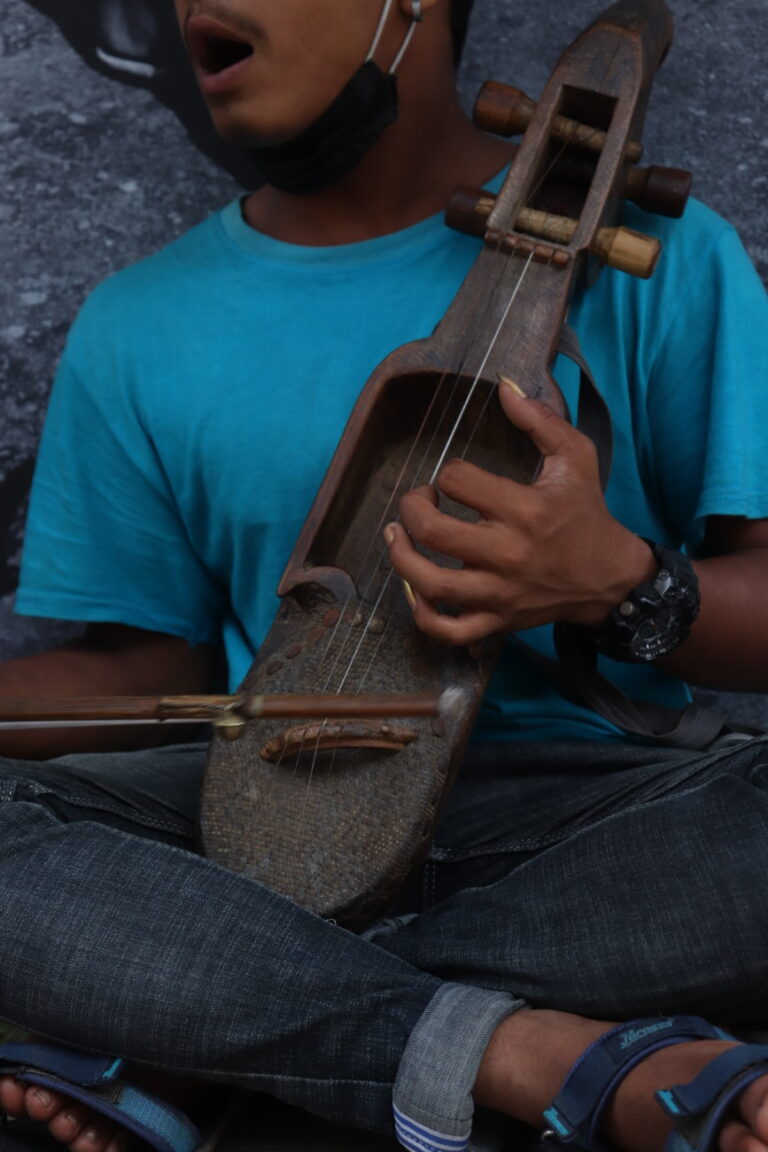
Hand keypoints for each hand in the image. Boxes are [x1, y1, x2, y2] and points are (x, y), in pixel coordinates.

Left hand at [383, 385, 656, 645]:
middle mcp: (508, 554)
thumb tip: (504, 386)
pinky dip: (423, 615)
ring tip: (396, 537)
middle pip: (433, 532)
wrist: (609, 578)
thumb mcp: (575, 457)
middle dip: (412, 509)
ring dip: (402, 559)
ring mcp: (499, 593)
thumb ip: (540, 419)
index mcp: (525, 510)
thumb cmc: (586, 513)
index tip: (456, 478)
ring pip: (431, 584)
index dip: (448, 473)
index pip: (459, 482)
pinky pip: (449, 629)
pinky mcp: (497, 621)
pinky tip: (414, 591)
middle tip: (418, 501)